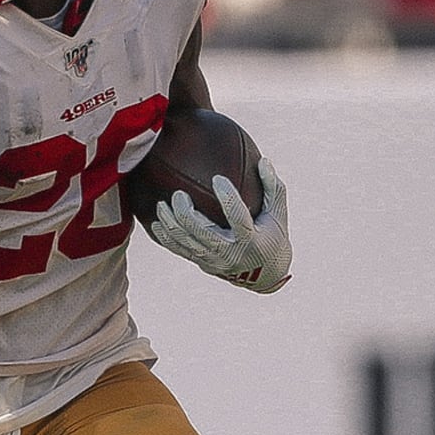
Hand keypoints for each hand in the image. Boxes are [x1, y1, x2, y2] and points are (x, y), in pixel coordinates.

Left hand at [149, 157, 291, 292]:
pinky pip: (180, 251)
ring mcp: (214, 260)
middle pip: (202, 232)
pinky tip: (156, 223)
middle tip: (178, 194)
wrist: (266, 275)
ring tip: (161, 204)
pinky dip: (166, 238)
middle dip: (186, 213)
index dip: (227, 197)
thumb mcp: (278, 214)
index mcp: (251, 239)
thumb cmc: (273, 235)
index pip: (237, 217)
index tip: (217, 177)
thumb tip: (264, 160)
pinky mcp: (203, 264)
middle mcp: (231, 252)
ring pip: (186, 242)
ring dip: (171, 223)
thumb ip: (273, 188)